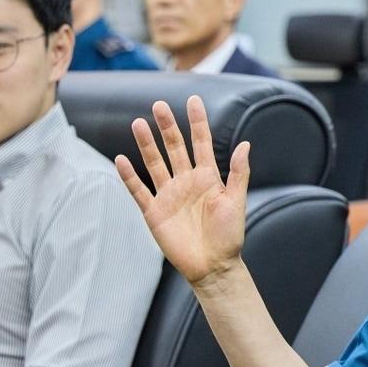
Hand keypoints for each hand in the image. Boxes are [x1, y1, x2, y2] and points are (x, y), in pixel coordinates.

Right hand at [116, 95, 250, 286]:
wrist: (214, 266)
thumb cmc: (229, 236)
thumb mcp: (236, 201)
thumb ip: (239, 173)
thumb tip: (246, 144)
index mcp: (208, 177)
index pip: (201, 142)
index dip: (197, 122)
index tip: (193, 100)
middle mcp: (186, 181)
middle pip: (174, 148)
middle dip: (167, 127)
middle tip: (159, 105)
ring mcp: (169, 195)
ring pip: (155, 163)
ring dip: (146, 145)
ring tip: (138, 123)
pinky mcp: (154, 212)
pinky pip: (139, 191)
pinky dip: (129, 176)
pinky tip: (121, 159)